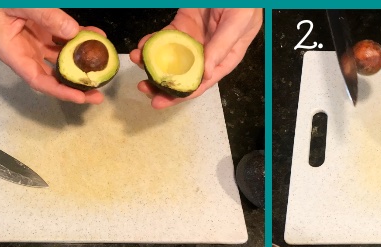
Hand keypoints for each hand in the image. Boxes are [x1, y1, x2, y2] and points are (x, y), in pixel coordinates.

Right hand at [0, 9, 106, 103]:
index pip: (38, 80)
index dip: (60, 91)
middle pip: (52, 76)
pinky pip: (63, 39)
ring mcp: (35, 43)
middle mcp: (25, 52)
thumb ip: (44, 15)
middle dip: (75, 86)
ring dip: (80, 63)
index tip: (80, 97)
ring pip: (61, 58)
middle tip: (97, 93)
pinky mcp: (42, 31)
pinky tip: (94, 36)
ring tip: (101, 66)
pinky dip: (79, 38)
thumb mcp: (18, 4)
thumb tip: (72, 32)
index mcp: (12, 52)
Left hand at [131, 8, 261, 109]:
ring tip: (137, 61)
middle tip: (143, 87)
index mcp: (225, 59)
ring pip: (171, 57)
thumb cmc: (243, 3)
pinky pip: (166, 37)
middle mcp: (208, 53)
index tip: (160, 102)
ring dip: (153, 62)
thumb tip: (205, 74)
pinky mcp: (184, 24)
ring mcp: (194, 39)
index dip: (180, 95)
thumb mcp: (237, 23)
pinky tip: (142, 45)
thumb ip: (222, 47)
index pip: (201, 84)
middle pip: (183, 75)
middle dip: (161, 83)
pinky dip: (153, 42)